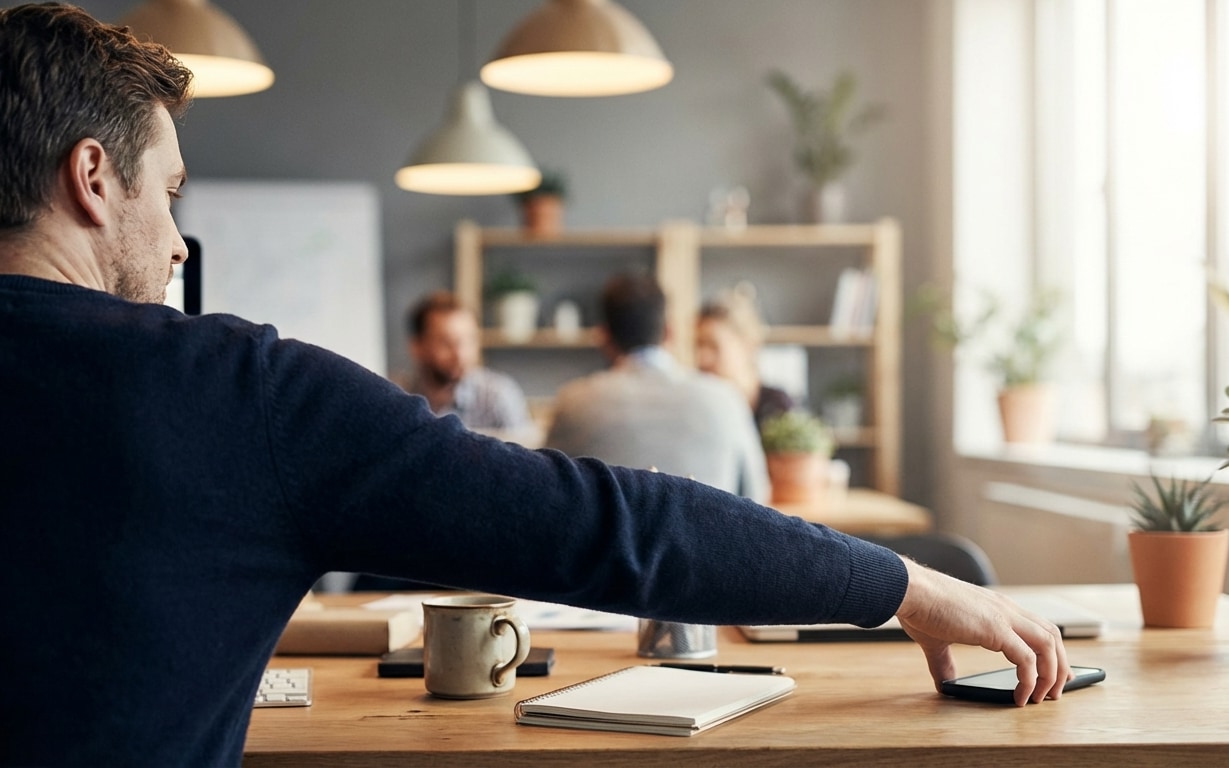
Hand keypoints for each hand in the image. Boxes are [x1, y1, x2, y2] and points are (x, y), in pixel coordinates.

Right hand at [894, 558, 1071, 706]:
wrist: (910, 590)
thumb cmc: (919, 607)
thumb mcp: (936, 639)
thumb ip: (944, 661)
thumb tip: (946, 682)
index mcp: (996, 608)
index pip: (1038, 626)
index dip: (1050, 651)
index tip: (1053, 673)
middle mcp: (1006, 609)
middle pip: (1053, 635)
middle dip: (1060, 665)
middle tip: (1055, 690)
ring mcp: (1003, 617)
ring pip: (1049, 646)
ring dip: (1052, 674)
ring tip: (1043, 697)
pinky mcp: (996, 629)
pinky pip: (1028, 660)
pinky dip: (1030, 681)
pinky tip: (1021, 696)